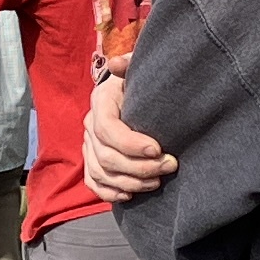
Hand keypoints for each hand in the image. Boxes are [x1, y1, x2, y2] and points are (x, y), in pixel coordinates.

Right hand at [83, 71, 174, 204]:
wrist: (133, 92)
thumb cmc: (142, 81)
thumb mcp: (139, 69)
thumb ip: (130, 64)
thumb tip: (116, 64)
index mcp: (100, 102)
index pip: (107, 129)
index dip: (131, 144)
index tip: (159, 149)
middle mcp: (90, 125)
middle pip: (106, 157)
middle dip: (140, 167)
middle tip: (170, 165)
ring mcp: (88, 145)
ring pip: (101, 173)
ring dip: (130, 183)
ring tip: (158, 181)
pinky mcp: (92, 161)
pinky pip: (93, 183)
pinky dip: (110, 193)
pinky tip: (131, 196)